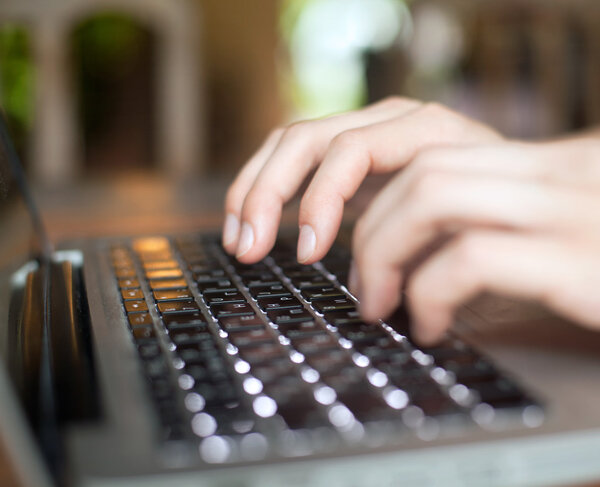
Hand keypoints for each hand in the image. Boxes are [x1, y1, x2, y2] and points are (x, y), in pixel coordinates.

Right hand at [222, 97, 499, 262]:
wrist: (512, 193)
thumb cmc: (496, 219)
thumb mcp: (474, 236)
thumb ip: (426, 259)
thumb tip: (371, 301)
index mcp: (427, 132)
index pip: (351, 152)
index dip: (320, 201)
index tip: (307, 253)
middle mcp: (391, 121)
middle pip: (307, 139)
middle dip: (267, 194)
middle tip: (246, 248)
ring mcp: (367, 130)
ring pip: (289, 142)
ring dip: (254, 190)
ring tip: (237, 237)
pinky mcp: (350, 149)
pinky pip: (294, 156)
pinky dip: (265, 187)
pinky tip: (249, 219)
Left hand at [351, 138, 599, 343]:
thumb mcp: (545, 231)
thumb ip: (482, 222)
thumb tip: (391, 252)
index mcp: (538, 158)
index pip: (420, 130)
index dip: (351, 176)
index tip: (327, 230)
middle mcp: (553, 165)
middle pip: (416, 162)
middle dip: (353, 218)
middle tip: (344, 276)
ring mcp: (569, 205)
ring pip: (430, 192)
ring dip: (379, 253)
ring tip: (375, 304)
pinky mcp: (582, 258)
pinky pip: (470, 257)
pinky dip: (428, 294)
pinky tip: (429, 328)